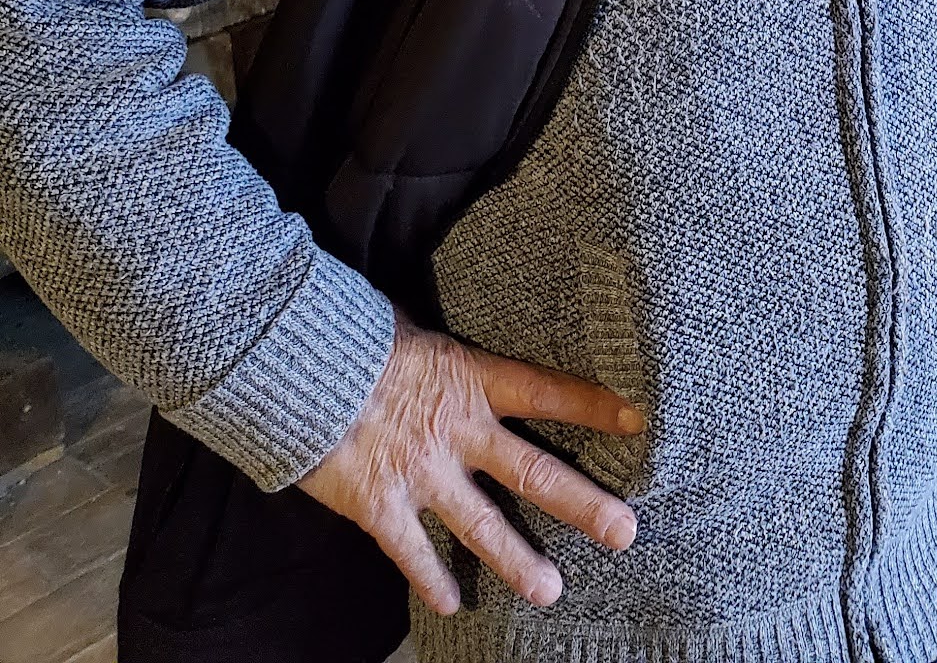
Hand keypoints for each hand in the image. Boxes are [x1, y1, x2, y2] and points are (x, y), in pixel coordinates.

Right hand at [300, 309, 644, 614]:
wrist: (297, 366)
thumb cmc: (357, 338)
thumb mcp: (417, 332)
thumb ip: (450, 360)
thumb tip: (461, 356)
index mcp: (472, 379)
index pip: (546, 392)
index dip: (593, 406)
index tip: (638, 420)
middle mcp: (458, 430)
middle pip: (533, 472)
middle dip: (582, 504)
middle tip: (625, 532)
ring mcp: (422, 472)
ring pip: (483, 525)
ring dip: (520, 561)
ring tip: (553, 590)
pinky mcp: (380, 504)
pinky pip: (413, 552)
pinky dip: (432, 579)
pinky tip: (452, 605)